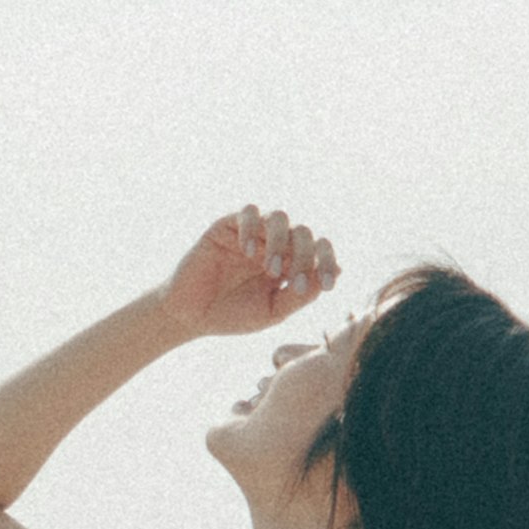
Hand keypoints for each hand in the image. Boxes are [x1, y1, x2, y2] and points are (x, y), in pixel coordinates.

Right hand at [162, 204, 338, 345]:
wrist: (190, 316)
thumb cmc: (233, 315)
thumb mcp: (272, 311)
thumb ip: (300, 294)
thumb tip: (338, 271)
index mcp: (290, 263)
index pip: (319, 250)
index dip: (327, 263)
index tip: (327, 285)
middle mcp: (274, 243)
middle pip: (304, 232)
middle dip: (304, 256)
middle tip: (292, 282)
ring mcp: (252, 233)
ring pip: (280, 217)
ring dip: (281, 242)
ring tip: (271, 270)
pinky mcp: (226, 225)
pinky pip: (248, 212)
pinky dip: (253, 228)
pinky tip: (247, 252)